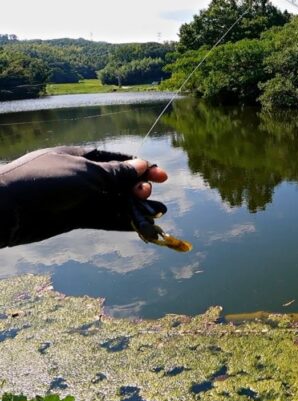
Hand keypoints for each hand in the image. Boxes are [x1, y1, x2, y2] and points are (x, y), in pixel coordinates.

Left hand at [0, 146, 168, 246]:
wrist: (7, 209)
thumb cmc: (44, 182)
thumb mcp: (86, 173)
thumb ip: (115, 173)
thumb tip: (142, 166)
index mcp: (80, 157)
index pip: (116, 160)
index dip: (140, 167)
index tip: (161, 175)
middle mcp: (80, 176)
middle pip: (117, 182)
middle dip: (137, 187)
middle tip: (151, 194)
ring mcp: (76, 198)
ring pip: (113, 202)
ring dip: (135, 207)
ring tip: (158, 212)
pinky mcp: (73, 218)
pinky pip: (103, 218)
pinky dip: (121, 221)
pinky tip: (138, 225)